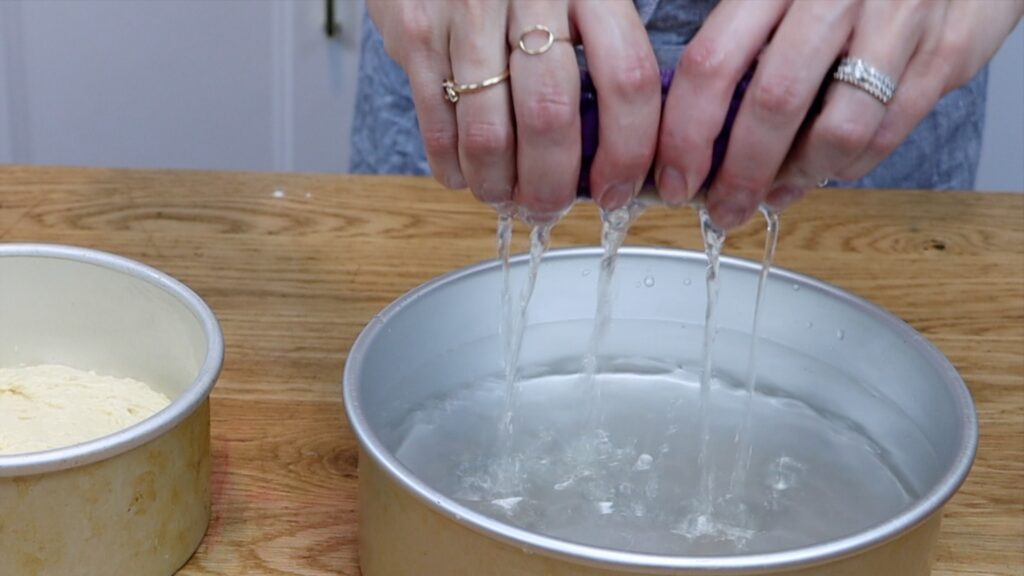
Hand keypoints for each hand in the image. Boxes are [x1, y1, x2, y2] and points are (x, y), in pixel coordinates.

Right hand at [368, 0, 661, 219]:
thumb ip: (602, 56)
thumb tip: (622, 155)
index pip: (627, 79)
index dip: (627, 151)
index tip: (615, 189)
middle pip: (551, 115)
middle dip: (551, 184)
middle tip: (548, 208)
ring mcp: (467, 11)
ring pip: (488, 131)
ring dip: (498, 184)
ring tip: (504, 198)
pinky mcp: (416, 30)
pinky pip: (436, 122)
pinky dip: (453, 166)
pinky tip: (467, 176)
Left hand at [656, 0, 1023, 229]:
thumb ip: (738, 42)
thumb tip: (688, 128)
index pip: (712, 64)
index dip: (686, 135)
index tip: (675, 179)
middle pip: (773, 105)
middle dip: (740, 175)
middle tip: (724, 209)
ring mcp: (899, 19)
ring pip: (839, 131)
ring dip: (799, 177)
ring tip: (776, 191)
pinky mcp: (948, 48)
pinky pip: (890, 131)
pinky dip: (851, 164)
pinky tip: (827, 167)